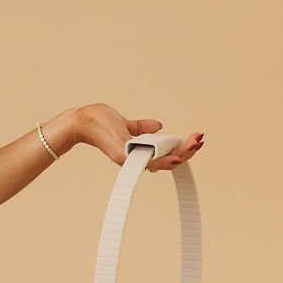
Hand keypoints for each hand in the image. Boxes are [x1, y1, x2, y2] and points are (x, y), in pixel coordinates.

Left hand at [66, 103, 203, 172]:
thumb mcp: (127, 124)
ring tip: (195, 144)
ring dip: (181, 153)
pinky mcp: (123, 155)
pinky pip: (147, 160)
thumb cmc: (99, 122)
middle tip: (200, 140)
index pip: (167, 154)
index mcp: (140, 151)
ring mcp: (131, 158)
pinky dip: (163, 159)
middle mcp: (137, 158)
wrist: (82, 121)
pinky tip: (176, 156)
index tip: (196, 139)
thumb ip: (142, 127)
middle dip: (187, 150)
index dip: (183, 148)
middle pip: (169, 159)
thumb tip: (158, 125)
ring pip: (162, 161)